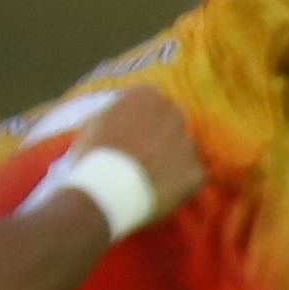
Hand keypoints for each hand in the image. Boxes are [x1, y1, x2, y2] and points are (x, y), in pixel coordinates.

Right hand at [72, 80, 208, 219]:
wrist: (106, 192)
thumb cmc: (92, 155)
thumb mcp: (95, 123)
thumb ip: (117, 113)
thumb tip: (124, 116)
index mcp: (148, 97)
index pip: (152, 103)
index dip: (141, 122)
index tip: (131, 137)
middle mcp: (174, 114)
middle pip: (171, 124)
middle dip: (160, 137)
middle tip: (142, 158)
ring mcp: (188, 144)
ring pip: (183, 150)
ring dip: (171, 160)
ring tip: (150, 179)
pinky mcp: (196, 173)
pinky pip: (191, 177)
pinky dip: (180, 184)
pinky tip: (161, 193)